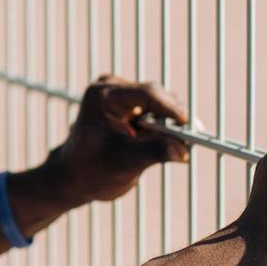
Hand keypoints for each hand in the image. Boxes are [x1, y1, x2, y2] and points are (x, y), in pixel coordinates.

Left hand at [47, 75, 191, 204]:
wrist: (74, 177)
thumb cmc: (92, 171)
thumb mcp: (124, 163)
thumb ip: (154, 152)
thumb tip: (184, 150)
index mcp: (102, 95)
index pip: (146, 94)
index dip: (171, 109)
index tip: (190, 126)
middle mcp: (111, 88)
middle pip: (156, 96)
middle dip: (173, 119)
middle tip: (191, 140)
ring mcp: (120, 94)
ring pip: (159, 103)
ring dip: (169, 124)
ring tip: (178, 145)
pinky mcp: (128, 104)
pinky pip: (155, 110)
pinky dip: (163, 126)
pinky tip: (166, 142)